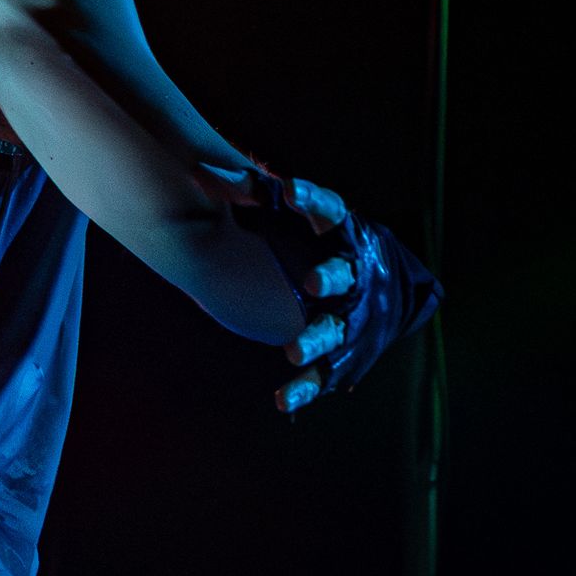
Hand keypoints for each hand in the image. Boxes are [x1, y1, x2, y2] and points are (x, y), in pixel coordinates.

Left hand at [260, 175, 442, 413]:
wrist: (380, 278)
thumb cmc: (316, 234)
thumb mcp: (288, 210)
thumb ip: (246, 191)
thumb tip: (196, 172)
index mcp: (342, 232)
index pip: (330, 209)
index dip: (312, 200)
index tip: (289, 189)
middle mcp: (353, 275)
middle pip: (345, 276)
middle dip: (331, 278)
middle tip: (312, 282)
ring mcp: (349, 317)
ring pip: (336, 330)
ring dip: (316, 340)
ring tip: (293, 350)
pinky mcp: (343, 354)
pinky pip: (324, 374)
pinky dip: (305, 389)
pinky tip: (282, 402)